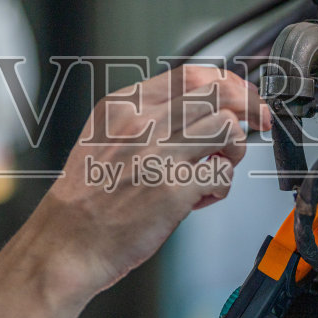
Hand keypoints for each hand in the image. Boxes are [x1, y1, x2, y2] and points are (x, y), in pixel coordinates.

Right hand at [37, 65, 271, 299]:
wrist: (67, 243)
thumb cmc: (86, 198)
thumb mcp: (102, 138)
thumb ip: (143, 118)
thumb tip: (196, 107)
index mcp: (123, 106)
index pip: (191, 74)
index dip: (228, 83)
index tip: (242, 98)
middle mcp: (142, 123)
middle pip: (218, 95)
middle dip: (245, 112)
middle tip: (250, 130)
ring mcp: (159, 153)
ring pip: (228, 128)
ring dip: (234, 150)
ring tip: (216, 168)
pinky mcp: (174, 187)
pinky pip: (223, 173)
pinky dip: (221, 187)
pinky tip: (202, 198)